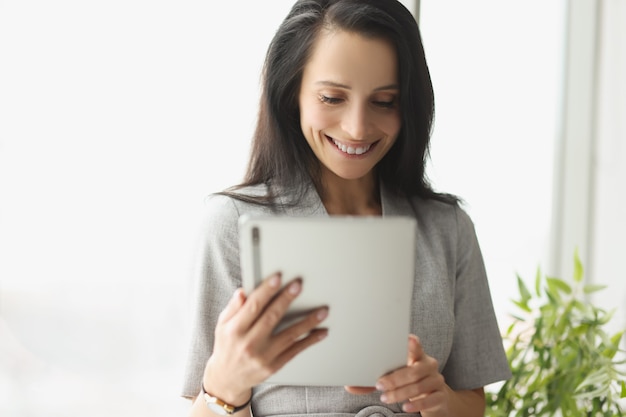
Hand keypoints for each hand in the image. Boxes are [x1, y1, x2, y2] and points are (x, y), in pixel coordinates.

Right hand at [203, 273, 328, 405]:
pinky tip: (321, 332)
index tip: (277, 278)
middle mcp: (249, 344)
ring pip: (289, 335)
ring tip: (322, 311)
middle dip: (286, 300)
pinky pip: (295, 351)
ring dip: (308, 322)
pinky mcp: (274, 366)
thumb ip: (233, 307)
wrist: (227, 379)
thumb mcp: (222, 325)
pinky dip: (310, 340)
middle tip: (299, 286)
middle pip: (272, 318)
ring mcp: (263, 356)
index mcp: (235, 330)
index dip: (266, 291)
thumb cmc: (226, 347)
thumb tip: (242, 292)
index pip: (253, 306)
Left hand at [376, 335, 447, 414]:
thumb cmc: (410, 383)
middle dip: (394, 379)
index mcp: (418, 356)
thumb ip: (380, 377)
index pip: (416, 347)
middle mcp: (430, 366)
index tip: (408, 339)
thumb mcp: (398, 376)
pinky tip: (405, 407)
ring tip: (386, 398)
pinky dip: (416, 404)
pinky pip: (429, 400)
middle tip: (380, 385)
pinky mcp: (441, 396)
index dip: (413, 344)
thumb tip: (353, 387)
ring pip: (418, 387)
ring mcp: (437, 381)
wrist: (433, 399)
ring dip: (399, 393)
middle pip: (413, 372)